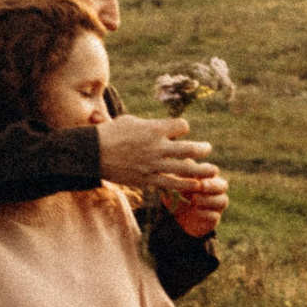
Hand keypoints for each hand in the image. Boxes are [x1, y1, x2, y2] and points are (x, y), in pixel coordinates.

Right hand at [98, 116, 216, 192]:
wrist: (93, 153)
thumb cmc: (110, 134)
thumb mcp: (131, 121)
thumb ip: (150, 124)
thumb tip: (162, 125)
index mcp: (153, 129)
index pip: (182, 126)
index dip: (183, 128)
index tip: (180, 131)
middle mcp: (157, 147)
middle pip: (190, 148)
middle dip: (203, 149)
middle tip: (207, 149)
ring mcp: (153, 165)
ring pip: (185, 168)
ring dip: (202, 169)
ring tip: (213, 170)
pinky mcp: (148, 179)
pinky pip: (172, 183)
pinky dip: (186, 185)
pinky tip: (197, 185)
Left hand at [169, 173, 228, 237]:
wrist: (176, 221)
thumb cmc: (175, 198)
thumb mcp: (174, 186)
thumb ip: (181, 174)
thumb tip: (188, 161)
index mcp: (207, 180)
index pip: (213, 172)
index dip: (206, 171)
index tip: (194, 173)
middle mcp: (215, 192)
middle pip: (223, 185)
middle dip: (213, 184)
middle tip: (201, 185)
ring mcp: (216, 207)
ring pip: (223, 200)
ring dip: (209, 199)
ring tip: (195, 199)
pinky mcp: (213, 220)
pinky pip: (215, 216)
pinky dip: (206, 213)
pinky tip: (195, 211)